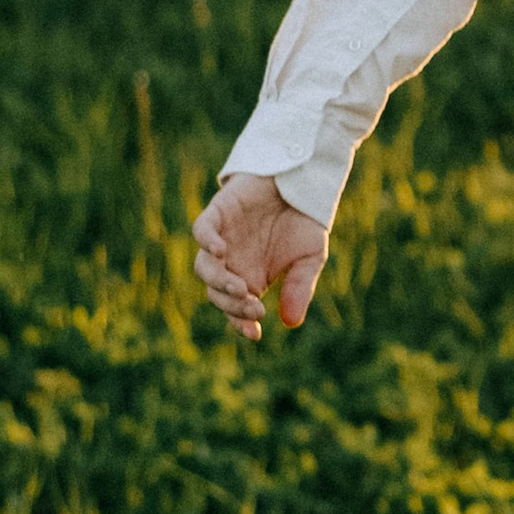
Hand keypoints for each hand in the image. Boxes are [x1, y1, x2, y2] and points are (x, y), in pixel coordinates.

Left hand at [192, 173, 329, 342]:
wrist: (303, 181)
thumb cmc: (304, 222)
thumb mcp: (310, 259)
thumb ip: (300, 288)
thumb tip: (291, 323)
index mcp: (250, 279)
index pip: (235, 308)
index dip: (241, 322)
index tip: (255, 332)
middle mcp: (231, 263)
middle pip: (216, 293)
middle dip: (233, 305)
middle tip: (255, 306)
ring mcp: (222, 239)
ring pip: (205, 268)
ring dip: (219, 282)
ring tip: (240, 287)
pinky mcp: (217, 214)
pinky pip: (202, 231)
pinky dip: (207, 242)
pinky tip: (221, 251)